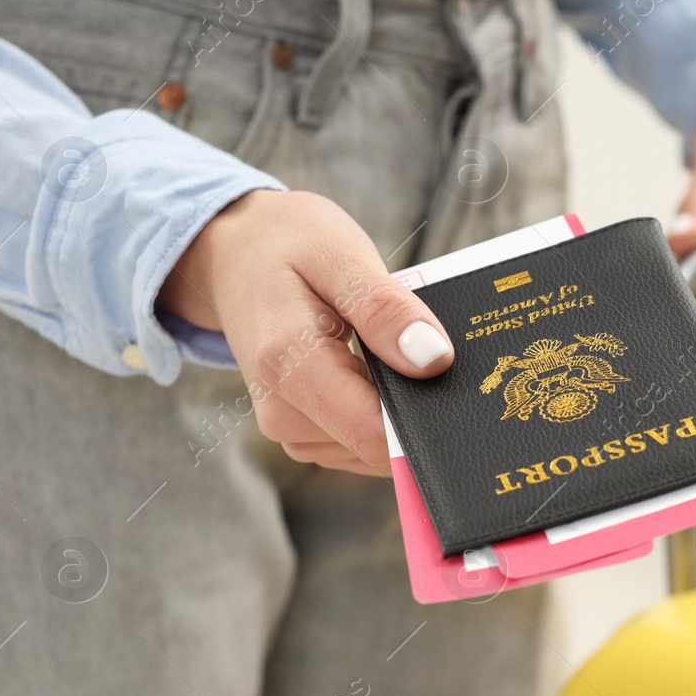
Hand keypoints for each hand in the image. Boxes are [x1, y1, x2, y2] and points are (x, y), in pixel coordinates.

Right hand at [159, 189, 452, 474]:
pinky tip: (381, 368)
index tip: (460, 393)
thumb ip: (385, 309)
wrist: (235, 254)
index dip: (424, 422)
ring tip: (393, 350)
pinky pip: (362, 440)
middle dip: (415, 408)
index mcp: (287, 364)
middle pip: (378, 445)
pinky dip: (382, 409)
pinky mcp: (303, 431)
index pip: (373, 433)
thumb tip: (433, 360)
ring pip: (374, 448)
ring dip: (399, 407)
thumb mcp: (340, 255)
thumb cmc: (289, 247)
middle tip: (429, 352)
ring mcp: (289, 428)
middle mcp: (281, 412)